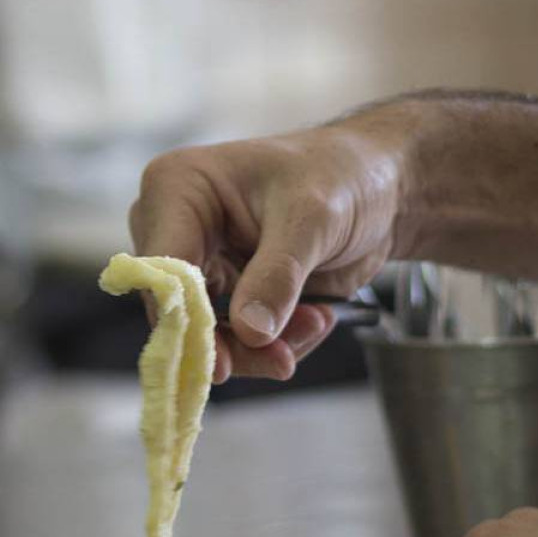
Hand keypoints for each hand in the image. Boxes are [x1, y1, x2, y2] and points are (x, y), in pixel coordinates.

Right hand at [129, 119, 408, 382]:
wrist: (377, 188)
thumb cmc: (340, 174)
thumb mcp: (314, 217)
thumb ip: (279, 273)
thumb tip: (250, 330)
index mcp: (177, 187)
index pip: (159, 267)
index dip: (183, 317)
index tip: (221, 362)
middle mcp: (176, 229)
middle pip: (179, 312)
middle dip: (236, 342)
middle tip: (284, 358)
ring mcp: (201, 265)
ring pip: (209, 337)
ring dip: (264, 347)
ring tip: (318, 323)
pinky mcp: (228, 295)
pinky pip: (238, 342)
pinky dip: (277, 344)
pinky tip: (315, 319)